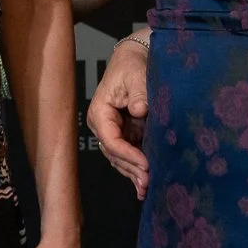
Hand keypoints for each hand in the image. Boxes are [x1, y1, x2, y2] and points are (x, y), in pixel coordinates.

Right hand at [87, 35, 150, 196]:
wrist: (136, 59)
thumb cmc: (132, 66)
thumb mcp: (136, 76)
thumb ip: (138, 93)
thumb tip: (140, 110)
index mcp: (100, 112)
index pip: (110, 139)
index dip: (127, 154)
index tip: (145, 163)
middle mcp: (103, 125)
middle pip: (114, 153)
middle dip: (131, 169)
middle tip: (148, 182)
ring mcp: (114, 132)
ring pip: (120, 158)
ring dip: (133, 173)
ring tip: (147, 188)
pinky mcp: (125, 134)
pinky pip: (128, 155)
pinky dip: (135, 169)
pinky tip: (143, 185)